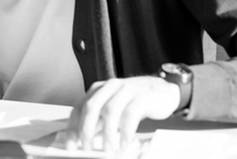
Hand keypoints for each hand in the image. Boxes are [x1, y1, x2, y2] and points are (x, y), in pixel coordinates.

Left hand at [64, 76, 179, 151]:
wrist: (165, 90)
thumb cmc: (136, 101)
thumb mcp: (114, 108)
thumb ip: (100, 120)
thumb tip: (86, 138)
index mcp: (98, 89)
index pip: (79, 107)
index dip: (73, 127)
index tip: (71, 144)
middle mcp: (110, 87)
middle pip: (91, 108)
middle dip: (86, 130)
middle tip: (87, 147)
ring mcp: (126, 90)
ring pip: (110, 111)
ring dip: (107, 133)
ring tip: (109, 149)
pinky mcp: (142, 97)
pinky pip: (130, 115)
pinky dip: (125, 131)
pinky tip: (125, 142)